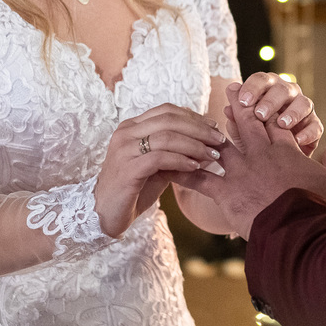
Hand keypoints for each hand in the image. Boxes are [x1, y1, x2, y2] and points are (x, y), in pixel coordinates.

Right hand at [95, 103, 227, 237]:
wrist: (105, 214)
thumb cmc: (133, 189)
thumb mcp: (156, 165)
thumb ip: (174, 150)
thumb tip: (205, 141)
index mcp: (131, 127)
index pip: (167, 110)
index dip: (193, 117)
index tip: (214, 127)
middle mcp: (125, 133)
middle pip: (169, 119)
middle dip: (199, 129)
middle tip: (219, 140)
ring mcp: (124, 150)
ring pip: (166, 136)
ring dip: (194, 145)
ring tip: (212, 156)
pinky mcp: (127, 169)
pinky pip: (160, 158)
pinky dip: (181, 160)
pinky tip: (196, 167)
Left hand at [176, 84, 325, 238]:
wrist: (302, 232)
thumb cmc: (323, 209)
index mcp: (287, 150)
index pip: (275, 123)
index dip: (266, 109)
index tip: (259, 98)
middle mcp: (261, 155)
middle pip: (247, 124)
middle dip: (238, 106)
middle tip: (229, 90)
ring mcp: (242, 172)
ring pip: (220, 145)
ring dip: (206, 133)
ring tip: (198, 120)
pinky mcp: (226, 192)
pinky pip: (200, 180)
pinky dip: (184, 172)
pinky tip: (169, 166)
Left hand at [230, 72, 323, 154]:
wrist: (275, 159)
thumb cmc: (255, 138)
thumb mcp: (243, 131)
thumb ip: (237, 120)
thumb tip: (227, 109)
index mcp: (268, 88)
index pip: (261, 79)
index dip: (252, 88)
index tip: (242, 101)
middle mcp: (288, 93)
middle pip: (282, 89)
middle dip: (270, 101)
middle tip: (260, 114)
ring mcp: (303, 107)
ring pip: (303, 103)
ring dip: (292, 113)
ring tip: (281, 124)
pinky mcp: (314, 125)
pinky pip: (315, 125)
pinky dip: (308, 132)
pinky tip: (297, 141)